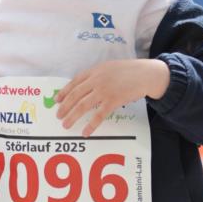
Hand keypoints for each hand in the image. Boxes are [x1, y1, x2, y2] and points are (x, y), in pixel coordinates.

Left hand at [54, 59, 169, 137]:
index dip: (64, 92)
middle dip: (64, 107)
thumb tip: (84, 88)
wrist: (145, 74)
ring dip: (72, 117)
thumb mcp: (109, 68)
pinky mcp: (113, 101)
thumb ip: (96, 76)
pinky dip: (91, 125)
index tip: (57, 100)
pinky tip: (85, 133)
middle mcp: (96, 80)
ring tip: (66, 125)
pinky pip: (98, 116)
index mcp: (94, 71)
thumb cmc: (128, 72)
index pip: (74, 82)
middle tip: (58, 116)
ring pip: (83, 106)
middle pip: (75, 95)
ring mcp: (104, 91)